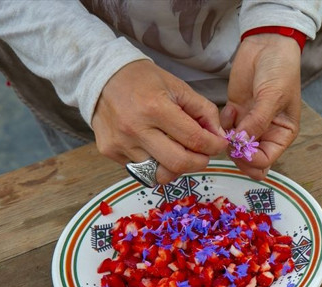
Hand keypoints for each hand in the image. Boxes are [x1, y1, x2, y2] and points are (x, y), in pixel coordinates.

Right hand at [91, 60, 226, 183]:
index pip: (195, 140)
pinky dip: (156, 164)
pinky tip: (156, 148)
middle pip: (179, 164)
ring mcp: (121, 144)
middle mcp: (135, 129)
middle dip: (199, 162)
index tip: (219, 144)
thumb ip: (204, 111)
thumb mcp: (179, 87)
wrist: (102, 76)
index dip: (214, 146)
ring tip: (179, 151)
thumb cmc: (144, 81)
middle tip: (203, 153)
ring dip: (177, 167)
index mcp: (155, 108)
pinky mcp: (110, 152)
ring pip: (160, 174)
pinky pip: (142, 171)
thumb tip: (219, 137)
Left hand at [220, 34, 301, 179]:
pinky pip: (225, 127)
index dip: (253, 159)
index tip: (242, 149)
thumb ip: (258, 122)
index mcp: (282, 133)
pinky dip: (222, 123)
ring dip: (228, 138)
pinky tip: (229, 108)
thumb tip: (243, 143)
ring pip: (235, 145)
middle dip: (238, 153)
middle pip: (249, 157)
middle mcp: (267, 131)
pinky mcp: (236, 111)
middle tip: (230, 143)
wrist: (268, 44)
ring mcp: (250, 122)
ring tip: (231, 120)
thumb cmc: (280, 70)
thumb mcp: (273, 96)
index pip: (267, 159)